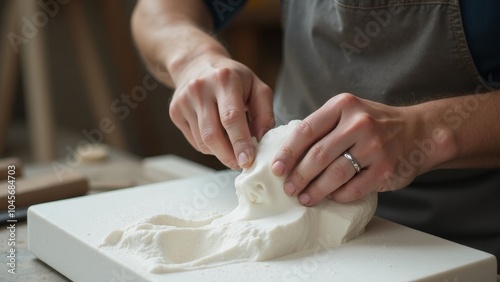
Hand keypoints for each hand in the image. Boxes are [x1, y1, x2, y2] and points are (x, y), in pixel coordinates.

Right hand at [169, 54, 274, 168]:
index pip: (231, 117)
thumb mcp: (256, 86)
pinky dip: (209, 147)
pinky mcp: (175, 112)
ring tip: (232, 147)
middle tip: (241, 164)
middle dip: (228, 155)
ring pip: (202, 141)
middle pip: (212, 134)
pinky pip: (194, 141)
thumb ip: (264, 113)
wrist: (196, 63)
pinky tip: (217, 137)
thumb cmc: (232, 78)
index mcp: (224, 80)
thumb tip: (262, 139)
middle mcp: (200, 89)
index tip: (247, 160)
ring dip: (220, 152)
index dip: (240, 142)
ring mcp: (184, 101)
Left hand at [271, 93, 439, 204]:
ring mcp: (375, 146)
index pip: (306, 130)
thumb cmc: (375, 124)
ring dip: (315, 190)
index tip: (276, 169)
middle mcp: (359, 123)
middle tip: (288, 188)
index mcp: (343, 106)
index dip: (287, 153)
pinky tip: (331, 197)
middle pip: (318, 155)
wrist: (420, 131)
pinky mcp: (386, 168)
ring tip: (304, 198)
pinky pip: (354, 188)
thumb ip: (323, 127)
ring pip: (334, 174)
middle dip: (298, 175)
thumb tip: (288, 154)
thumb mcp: (349, 113)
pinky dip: (338, 195)